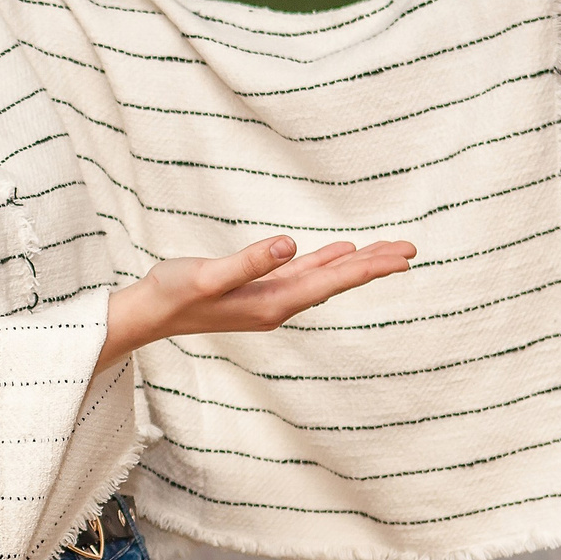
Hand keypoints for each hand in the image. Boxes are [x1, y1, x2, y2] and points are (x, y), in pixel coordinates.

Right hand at [102, 235, 415, 361]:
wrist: (148, 314)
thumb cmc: (172, 294)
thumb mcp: (206, 276)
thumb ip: (249, 262)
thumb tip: (290, 245)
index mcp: (271, 303)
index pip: (330, 282)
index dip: (368, 268)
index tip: (402, 257)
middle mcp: (278, 305)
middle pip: (336, 282)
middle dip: (374, 265)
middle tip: (411, 250)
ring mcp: (269, 299)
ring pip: (324, 278)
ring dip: (357, 264)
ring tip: (389, 251)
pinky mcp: (259, 290)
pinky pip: (304, 275)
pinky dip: (327, 263)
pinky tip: (341, 253)